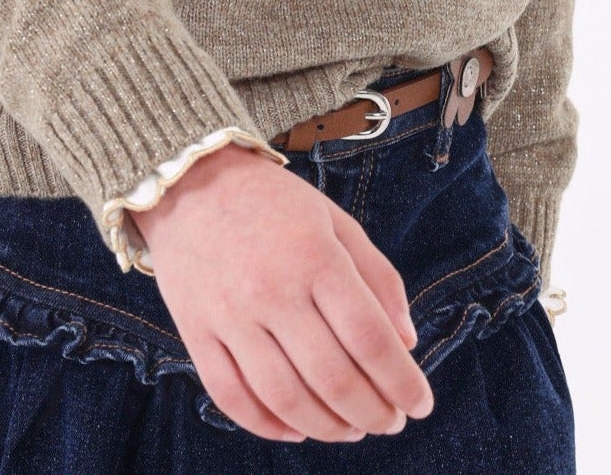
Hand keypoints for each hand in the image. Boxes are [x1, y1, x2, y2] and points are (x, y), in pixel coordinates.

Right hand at [132, 144, 434, 443]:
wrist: (190, 181)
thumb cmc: (272, 202)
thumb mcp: (335, 221)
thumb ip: (378, 277)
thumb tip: (407, 342)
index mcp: (315, 256)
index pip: (370, 338)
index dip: (402, 381)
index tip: (420, 403)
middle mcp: (272, 290)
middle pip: (333, 378)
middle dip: (374, 412)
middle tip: (391, 422)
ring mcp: (230, 316)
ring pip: (286, 399)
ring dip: (329, 427)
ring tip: (353, 429)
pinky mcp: (196, 333)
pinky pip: (233, 398)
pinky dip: (269, 426)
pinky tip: (298, 428)